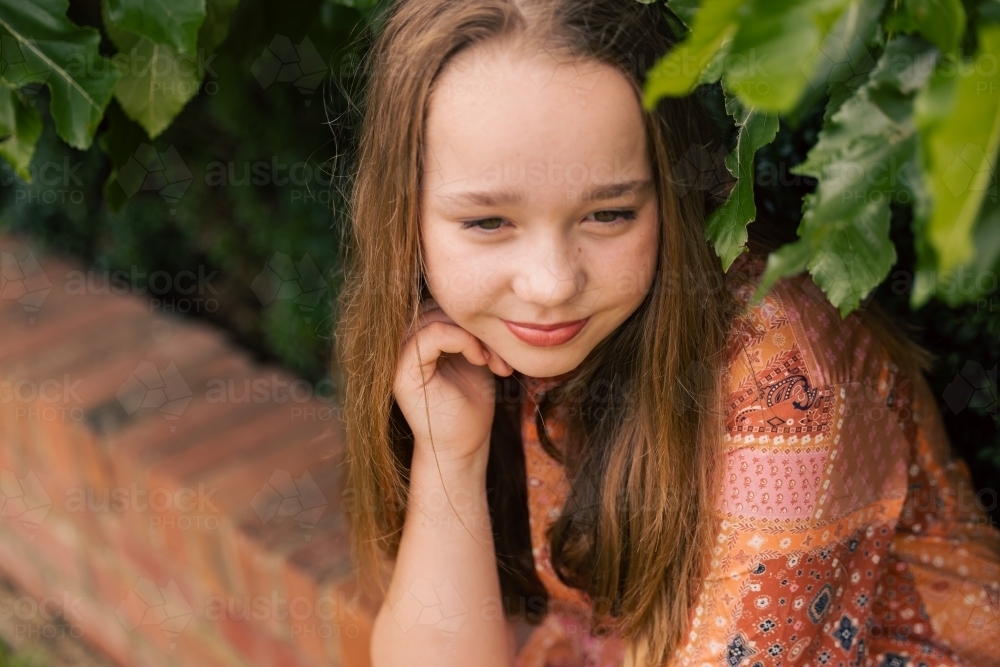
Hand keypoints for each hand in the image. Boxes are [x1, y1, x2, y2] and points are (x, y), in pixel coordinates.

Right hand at [393, 298, 513, 469]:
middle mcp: (401, 343)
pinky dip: (462, 340)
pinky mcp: (403, 371)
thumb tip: (484, 298)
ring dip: (473, 334)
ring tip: (492, 359)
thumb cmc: (471, 403)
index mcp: (416, 337)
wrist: (464, 446)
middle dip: (476, 325)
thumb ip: (467, 328)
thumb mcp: (474, 355)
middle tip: (501, 353)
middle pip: (439, 305)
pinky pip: (431, 335)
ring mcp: (398, 356)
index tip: (501, 345)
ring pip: (436, 316)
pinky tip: (479, 359)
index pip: (441, 302)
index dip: (473, 315)